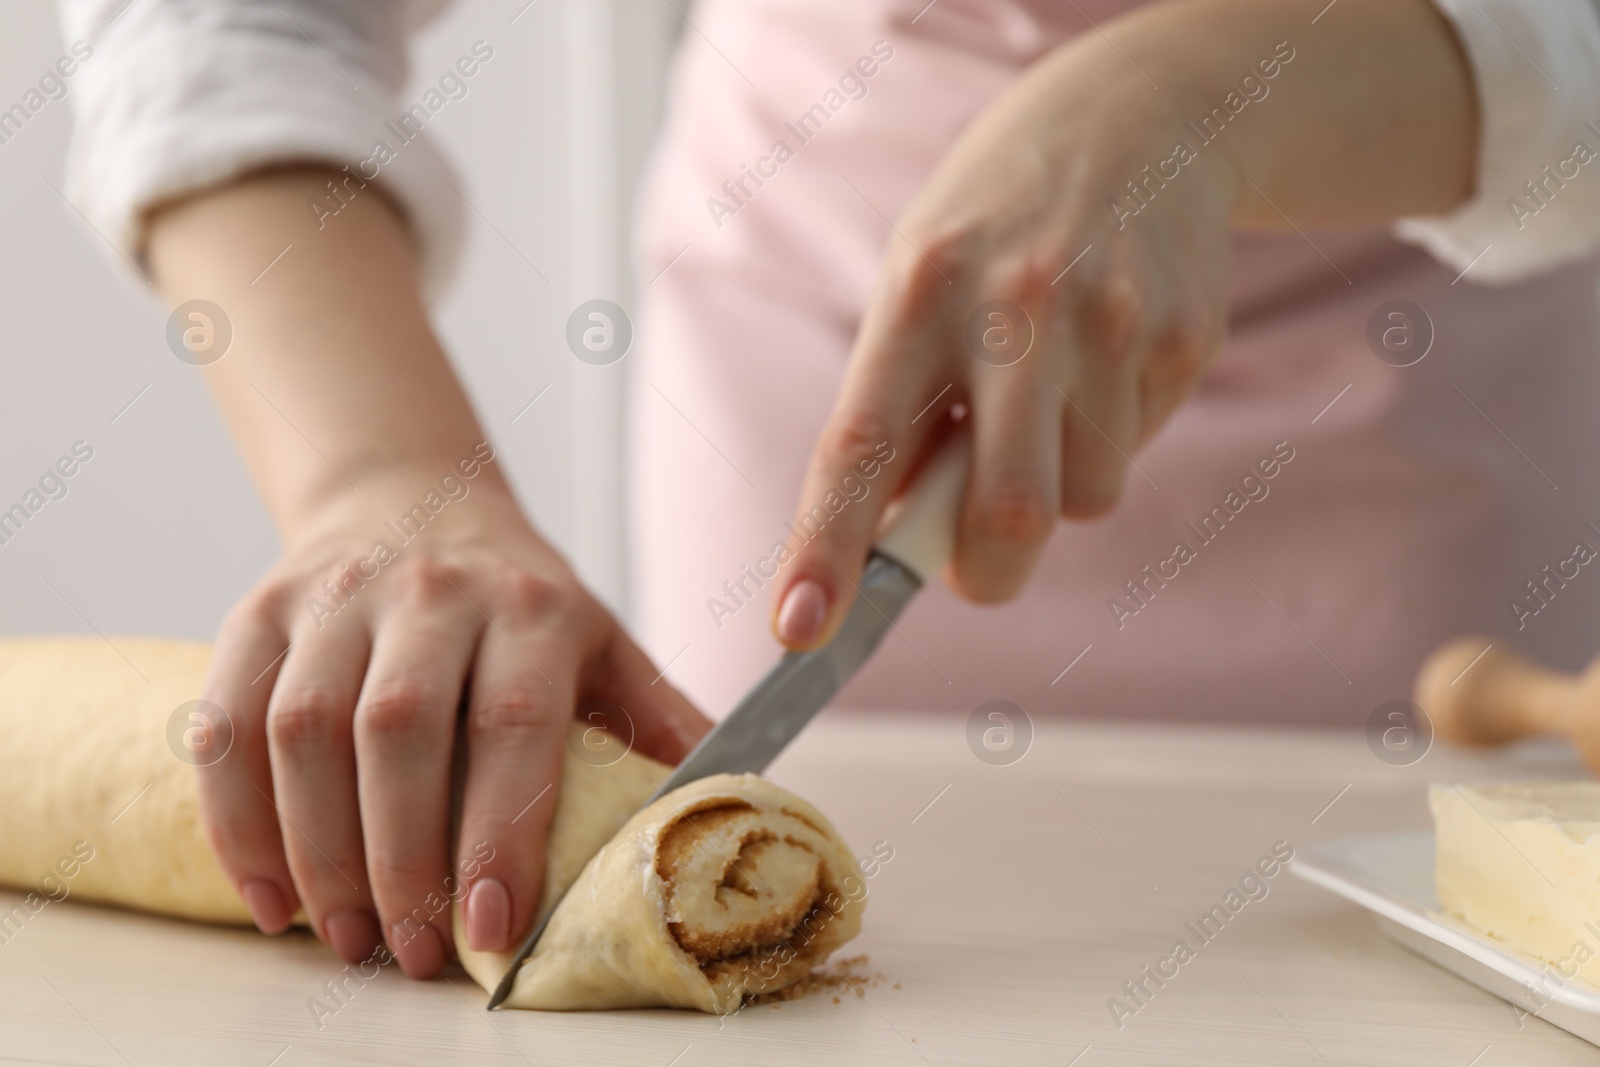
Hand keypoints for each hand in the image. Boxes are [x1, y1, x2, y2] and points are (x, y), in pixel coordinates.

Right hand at [197, 455, 709, 976]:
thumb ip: (656, 723)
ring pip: (301, 729)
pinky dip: (236, 819)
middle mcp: (431, 590)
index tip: (492, 929)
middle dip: (400, 859)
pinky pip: (224, 720)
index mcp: (533, 606)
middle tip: (407, 954)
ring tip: (344, 936)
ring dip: (315, 852)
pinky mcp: (261, 610)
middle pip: (396, 730)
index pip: (512, 721)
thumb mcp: (604, 644)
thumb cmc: (523, 603)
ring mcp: (336, 596)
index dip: (498, 832)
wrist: (419, 501)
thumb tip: (728, 806)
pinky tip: (267, 892)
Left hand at [773, 27, 1233, 645]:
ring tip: (1050, 394)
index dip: (826, 547)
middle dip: (986, 569)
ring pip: (1082, 499)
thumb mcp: (921, 283)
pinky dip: (1108, 438)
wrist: (1137, 120)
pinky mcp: (1182, 338)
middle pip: (1006, 510)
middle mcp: (1016, 307)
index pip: (860, 443)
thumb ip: (904, 407)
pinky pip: (1133, 452)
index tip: (799, 630)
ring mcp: (1111, 322)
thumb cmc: (996, 230)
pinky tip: (1104, 360)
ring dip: (1056, 486)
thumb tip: (892, 546)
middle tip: (977, 561)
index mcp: (920, 291)